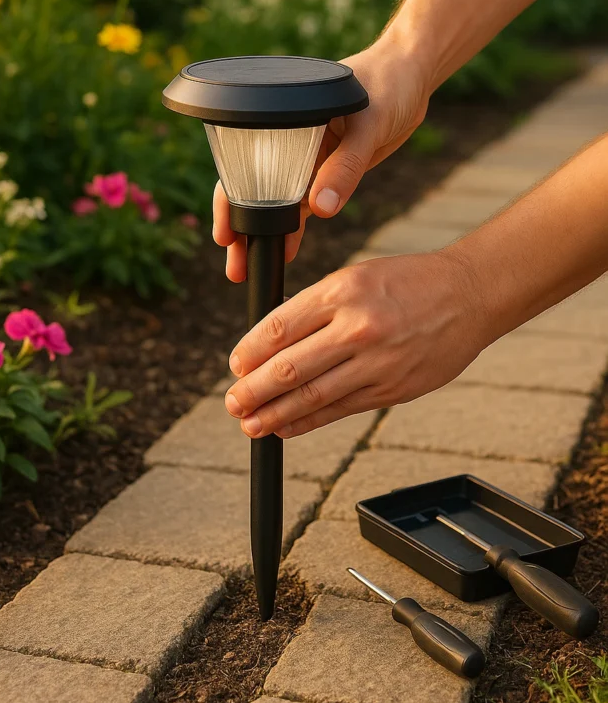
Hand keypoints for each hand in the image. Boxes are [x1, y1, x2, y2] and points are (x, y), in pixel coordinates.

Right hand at [213, 38, 429, 281]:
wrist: (412, 75)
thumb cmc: (387, 82)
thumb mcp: (368, 123)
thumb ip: (346, 166)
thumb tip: (321, 209)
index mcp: (285, 120)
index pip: (245, 163)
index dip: (232, 201)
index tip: (226, 235)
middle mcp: (289, 140)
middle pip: (256, 189)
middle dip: (243, 229)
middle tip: (235, 267)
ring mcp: (308, 157)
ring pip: (278, 202)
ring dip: (267, 235)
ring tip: (250, 269)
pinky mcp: (329, 169)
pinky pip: (305, 202)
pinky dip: (295, 227)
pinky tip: (287, 251)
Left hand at [223, 248, 487, 437]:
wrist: (469, 295)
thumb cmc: (409, 281)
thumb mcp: (357, 276)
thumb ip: (317, 307)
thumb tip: (271, 341)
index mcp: (342, 291)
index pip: (280, 326)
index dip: (249, 351)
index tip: (235, 365)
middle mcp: (357, 327)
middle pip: (290, 366)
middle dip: (254, 389)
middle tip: (233, 402)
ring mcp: (376, 362)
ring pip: (312, 395)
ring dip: (275, 414)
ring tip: (250, 424)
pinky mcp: (392, 389)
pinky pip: (340, 409)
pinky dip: (308, 421)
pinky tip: (286, 427)